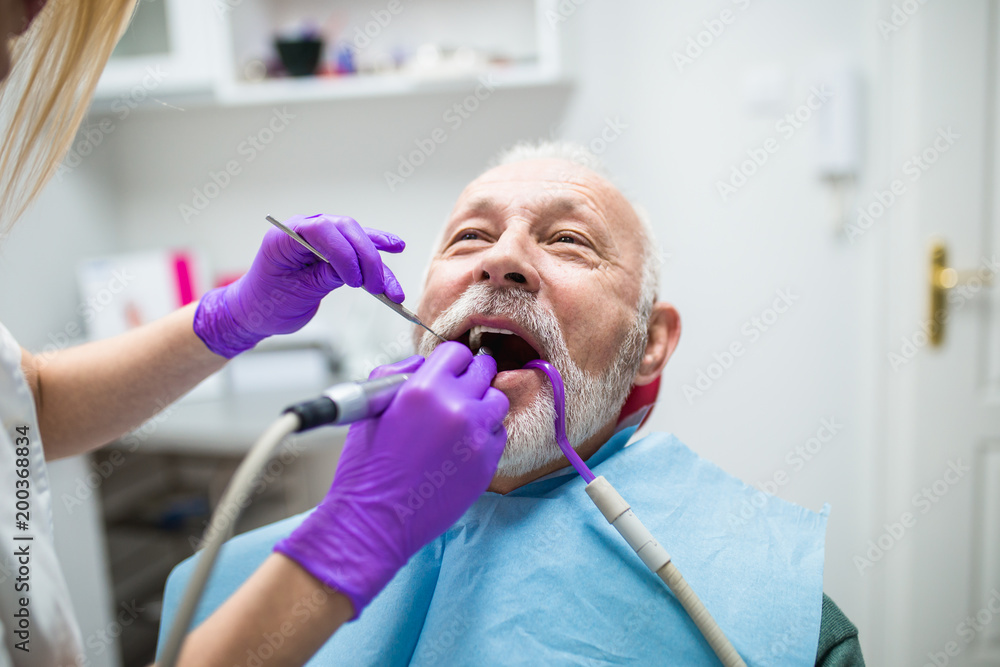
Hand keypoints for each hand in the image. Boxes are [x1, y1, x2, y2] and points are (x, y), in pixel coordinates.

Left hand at [194, 214, 405, 357]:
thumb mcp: (295, 294)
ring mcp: (320, 237)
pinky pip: (358, 246)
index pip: (322, 230)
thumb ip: (323, 277)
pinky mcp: (333, 249)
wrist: (257, 309)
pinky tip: (395, 247)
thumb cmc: (267, 302)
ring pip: (357, 238)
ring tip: (392, 290)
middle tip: (376, 288)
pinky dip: (377, 251)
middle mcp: (304, 229)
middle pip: (346, 230)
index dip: (343, 252)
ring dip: (377, 263)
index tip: (355, 281)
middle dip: (366, 259)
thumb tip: (355, 271)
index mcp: (286, 237)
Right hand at [274, 342, 508, 617]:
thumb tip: (427, 363)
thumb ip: (400, 374)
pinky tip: (460, 448)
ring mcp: (476, 436)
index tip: (450, 370)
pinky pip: (497, 435)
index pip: (457, 352)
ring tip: (460, 421)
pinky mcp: (487, 463)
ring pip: (497, 401)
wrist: (375, 520)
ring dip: (482, 405)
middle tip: (460, 391)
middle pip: (483, 371)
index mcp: (423, 388)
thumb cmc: (367, 466)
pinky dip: (483, 436)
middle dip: (471, 377)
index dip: (452, 360)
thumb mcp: (372, 406)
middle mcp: (456, 406)